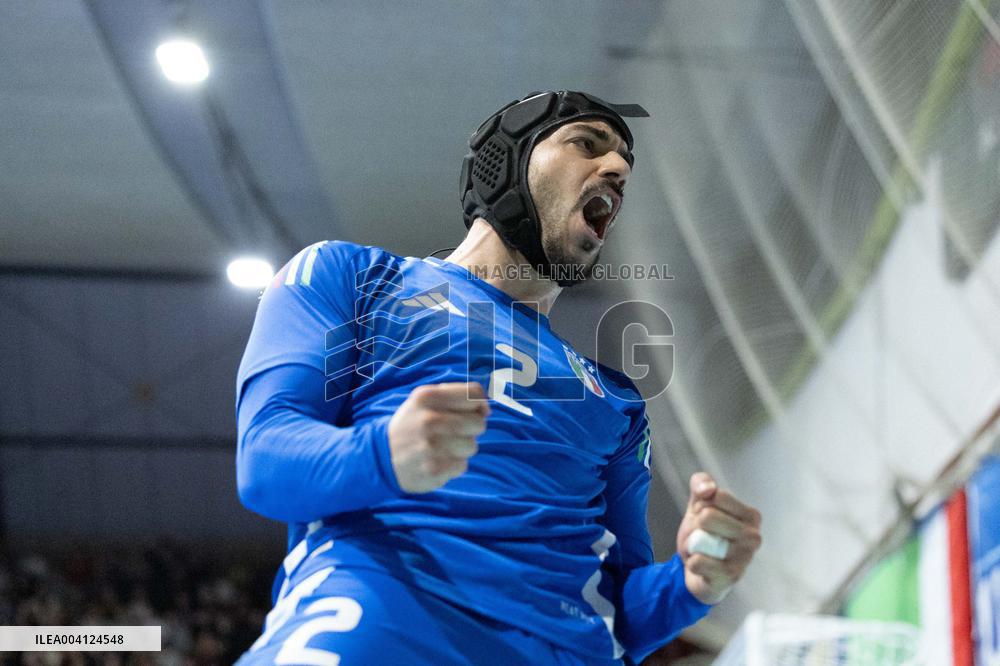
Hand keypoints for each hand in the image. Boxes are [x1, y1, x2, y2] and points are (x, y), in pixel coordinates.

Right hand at [387, 382, 489, 492]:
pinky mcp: (433, 470)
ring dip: (461, 449)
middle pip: (478, 423)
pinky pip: (462, 465)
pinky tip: (436, 460)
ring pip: (472, 446)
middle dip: (471, 429)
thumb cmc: (412, 425)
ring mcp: (431, 446)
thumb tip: (486, 408)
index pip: (474, 394)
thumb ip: (454, 396)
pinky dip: (453, 465)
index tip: (478, 412)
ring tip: (441, 448)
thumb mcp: (423, 401)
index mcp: (427, 397)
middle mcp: (429, 420)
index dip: (481, 404)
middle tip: (452, 432)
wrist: (380, 456)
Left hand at [676, 472, 761, 604]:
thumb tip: (708, 489)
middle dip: (694, 526)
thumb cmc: (705, 534)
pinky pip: (698, 562)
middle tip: (701, 536)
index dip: (700, 506)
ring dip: (692, 545)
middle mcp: (754, 536)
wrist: (699, 571)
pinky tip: (702, 567)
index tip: (704, 517)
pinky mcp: (731, 577)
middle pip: (707, 517)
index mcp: (751, 515)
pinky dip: (692, 562)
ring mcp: (745, 558)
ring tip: (702, 551)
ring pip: (701, 539)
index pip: (715, 496)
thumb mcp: (699, 504)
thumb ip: (701, 484)